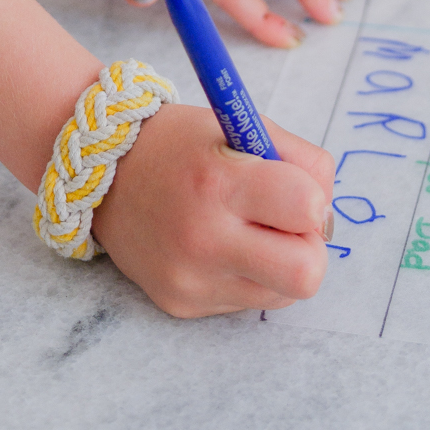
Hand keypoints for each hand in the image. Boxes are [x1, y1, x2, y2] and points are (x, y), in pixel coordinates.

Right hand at [90, 104, 332, 315]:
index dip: (313, 198)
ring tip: (248, 230)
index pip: (307, 209)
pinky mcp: (181, 305)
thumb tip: (328, 207)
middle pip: (306, 275)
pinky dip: (247, 275)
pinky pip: (246, 301)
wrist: (101, 173)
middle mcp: (203, 238)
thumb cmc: (179, 144)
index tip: (295, 188)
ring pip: (282, 295)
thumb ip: (295, 158)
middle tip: (286, 223)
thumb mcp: (236, 124)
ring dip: (280, 263)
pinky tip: (219, 246)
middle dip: (309, 247)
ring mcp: (190, 280)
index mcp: (218, 182)